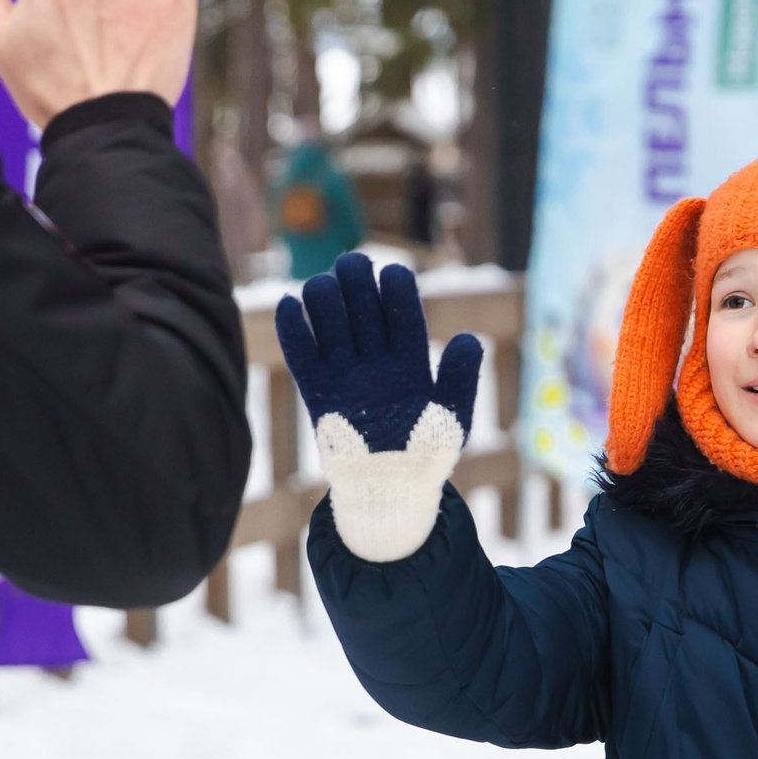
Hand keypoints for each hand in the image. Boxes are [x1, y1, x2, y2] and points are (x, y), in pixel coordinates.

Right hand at [277, 252, 483, 563]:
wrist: (390, 491)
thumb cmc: (426, 454)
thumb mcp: (452, 420)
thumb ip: (460, 380)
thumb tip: (469, 339)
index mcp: (410, 358)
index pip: (402, 308)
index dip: (396, 286)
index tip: (393, 275)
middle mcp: (376, 358)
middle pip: (361, 302)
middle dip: (355, 278)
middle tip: (351, 266)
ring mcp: (345, 372)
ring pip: (329, 318)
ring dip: (323, 296)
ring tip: (323, 291)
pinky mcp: (318, 390)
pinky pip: (301, 354)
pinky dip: (291, 329)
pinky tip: (288, 306)